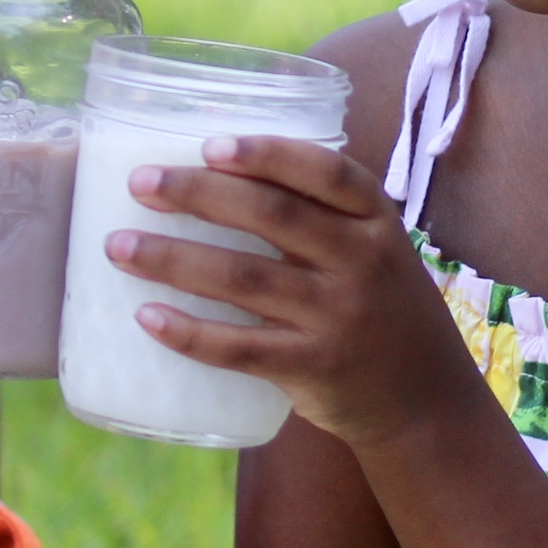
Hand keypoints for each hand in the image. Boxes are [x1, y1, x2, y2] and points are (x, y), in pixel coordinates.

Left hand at [102, 136, 465, 447]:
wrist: (428, 404)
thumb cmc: (382, 307)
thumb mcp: (375, 250)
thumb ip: (318, 215)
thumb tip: (214, 172)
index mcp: (376, 221)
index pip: (326, 172)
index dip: (267, 153)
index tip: (209, 143)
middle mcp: (361, 263)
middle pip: (272, 216)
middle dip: (198, 194)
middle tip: (139, 183)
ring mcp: (337, 318)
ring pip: (243, 279)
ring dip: (173, 259)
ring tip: (119, 246)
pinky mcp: (313, 368)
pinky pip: (240, 348)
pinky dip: (190, 333)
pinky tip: (147, 316)